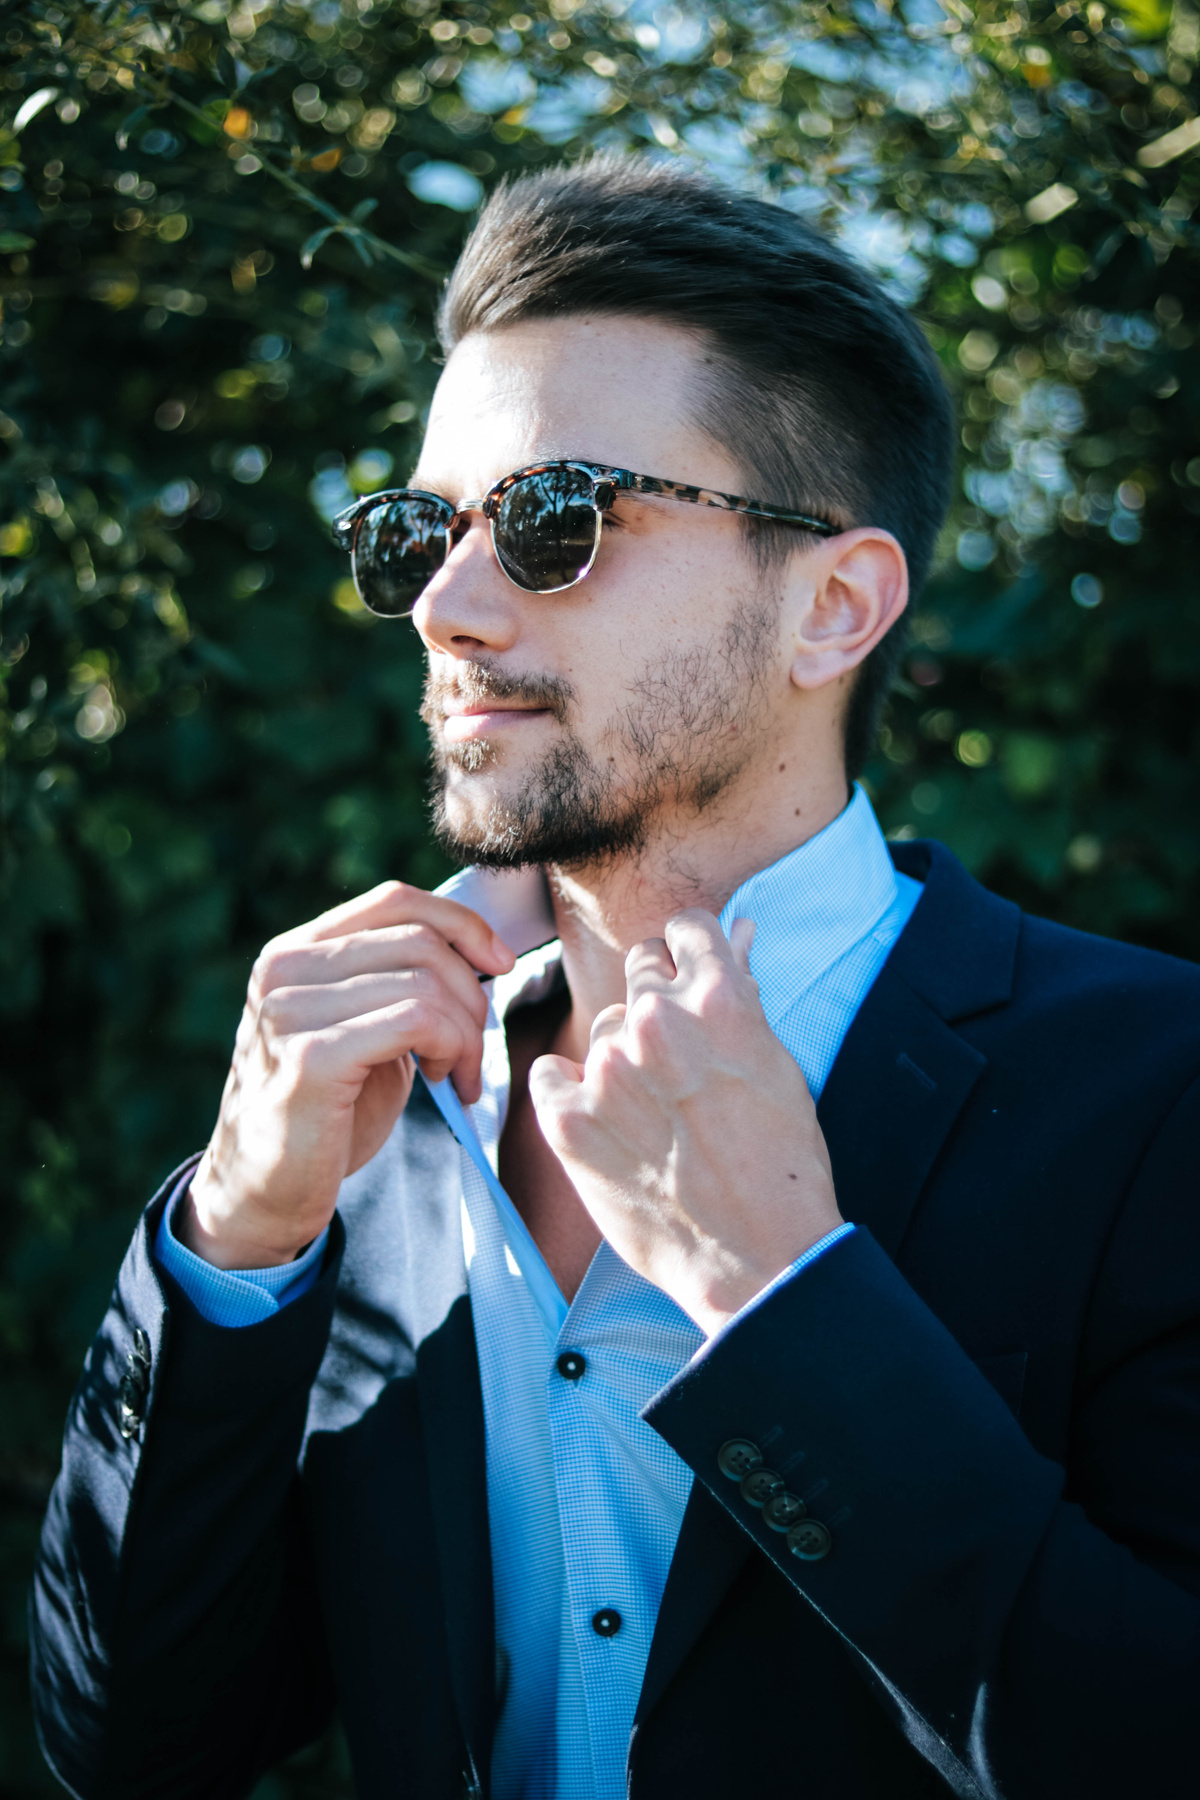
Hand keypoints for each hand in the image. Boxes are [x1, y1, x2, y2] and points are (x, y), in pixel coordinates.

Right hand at [184, 881, 514, 1269]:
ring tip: (458, 1074)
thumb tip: (475, 945)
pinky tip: (447, 1083)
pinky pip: (417, 1021)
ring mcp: (290, 1011)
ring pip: (425, 983)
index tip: (501, 963)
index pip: (394, 901)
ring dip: (467, 1032)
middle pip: (419, 942)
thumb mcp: (361, 1029)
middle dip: (472, 993)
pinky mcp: (310, 1057)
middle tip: (474, 1051)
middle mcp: (283, 970)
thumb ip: (393, 980)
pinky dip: (453, 1048)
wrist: (265, 1195)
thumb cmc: (327, 1113)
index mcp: (293, 952)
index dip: (461, 923)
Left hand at [529, 911, 841, 1335]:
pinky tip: (607, 1126)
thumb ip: (743, 994)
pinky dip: (571, 1093)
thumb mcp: (776, 1065)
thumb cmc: (782, 1163)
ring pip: (603, 1028)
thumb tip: (734, 931)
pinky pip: (550, 1072)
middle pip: (639, 967)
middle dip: (659, 1003)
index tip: (692, 985)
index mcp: (718, 998)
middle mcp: (657, 1022)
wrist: (758, 1259)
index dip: (691, 957)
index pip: (686, 928)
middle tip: (679, 1062)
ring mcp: (606, 1070)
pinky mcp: (567, 1119)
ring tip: (659, 1115)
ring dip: (622, 1057)